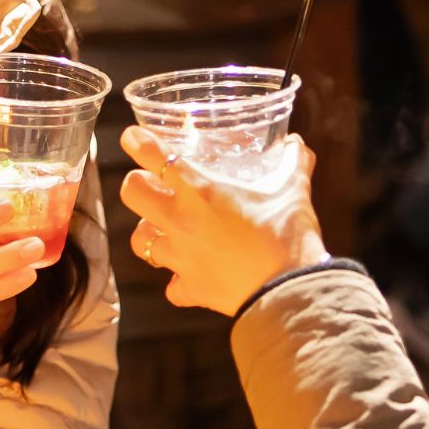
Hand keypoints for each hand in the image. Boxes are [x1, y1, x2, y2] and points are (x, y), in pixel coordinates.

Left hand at [118, 128, 329, 315]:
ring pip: (140, 241)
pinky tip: (191, 274)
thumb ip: (293, 163)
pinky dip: (178, 280)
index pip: (153, 155)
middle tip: (152, 184)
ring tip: (164, 229)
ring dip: (149, 232)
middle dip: (137, 184)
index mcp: (200, 190)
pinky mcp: (189, 288)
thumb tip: (297, 144)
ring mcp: (180, 256)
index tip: (133, 137)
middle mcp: (180, 220)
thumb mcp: (294, 191)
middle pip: (131, 193)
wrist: (288, 290)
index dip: (137, 141)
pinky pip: (171, 285)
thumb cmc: (287, 236)